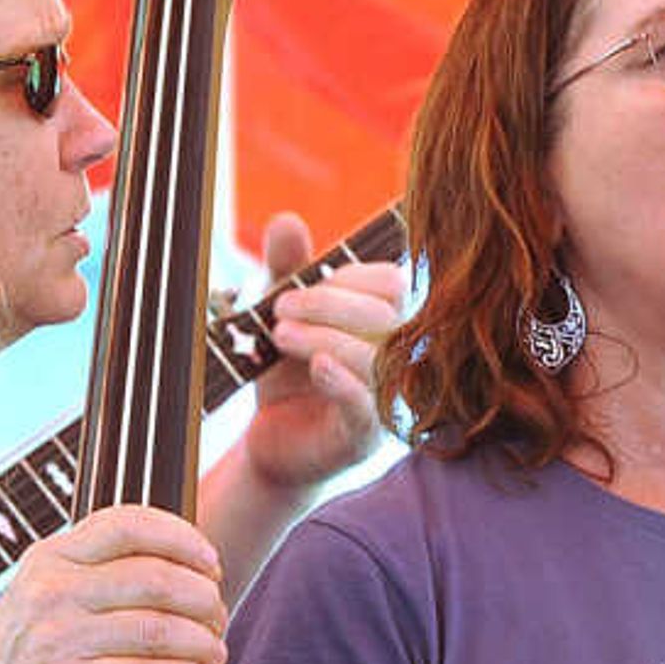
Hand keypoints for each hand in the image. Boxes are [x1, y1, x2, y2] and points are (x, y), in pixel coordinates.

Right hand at [0, 502, 225, 663]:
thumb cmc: (18, 660)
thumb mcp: (41, 596)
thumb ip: (92, 572)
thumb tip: (177, 563)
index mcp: (50, 559)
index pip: (128, 523)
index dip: (182, 538)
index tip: (211, 562)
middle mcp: (52, 591)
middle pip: (156, 577)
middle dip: (204, 598)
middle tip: (219, 618)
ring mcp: (55, 638)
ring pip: (157, 628)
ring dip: (202, 642)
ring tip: (215, 653)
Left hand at [230, 210, 403, 494]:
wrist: (269, 443)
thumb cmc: (287, 377)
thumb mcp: (282, 316)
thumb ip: (288, 271)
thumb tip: (287, 219)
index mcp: (384, 324)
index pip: (390, 284)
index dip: (346, 278)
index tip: (299, 284)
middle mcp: (395, 359)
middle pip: (386, 314)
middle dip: (329, 303)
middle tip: (280, 308)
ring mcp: (385, 399)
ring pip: (376, 357)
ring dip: (324, 336)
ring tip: (279, 335)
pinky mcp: (362, 437)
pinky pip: (366, 405)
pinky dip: (342, 380)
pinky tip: (317, 367)